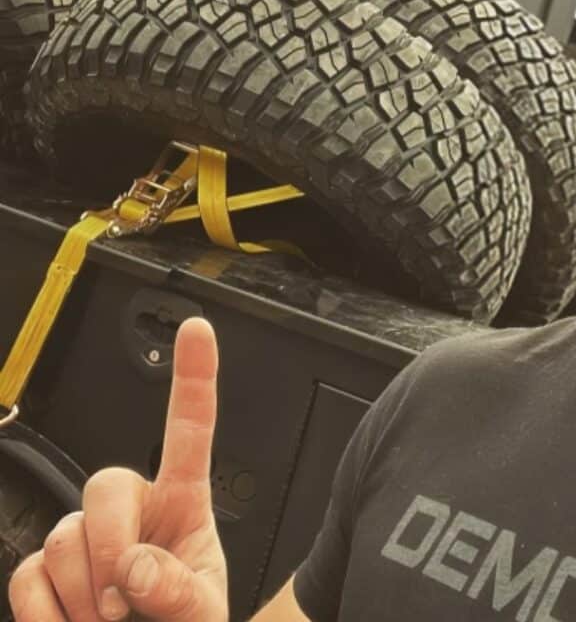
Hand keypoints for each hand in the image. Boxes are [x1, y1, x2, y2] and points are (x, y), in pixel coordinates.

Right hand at [9, 317, 228, 620]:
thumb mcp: (200, 612)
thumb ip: (176, 589)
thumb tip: (132, 566)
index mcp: (183, 504)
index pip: (190, 431)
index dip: (194, 377)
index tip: (196, 328)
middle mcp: (132, 511)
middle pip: (106, 484)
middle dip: (109, 543)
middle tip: (121, 606)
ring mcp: (85, 540)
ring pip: (63, 538)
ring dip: (84, 596)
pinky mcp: (43, 575)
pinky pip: (28, 577)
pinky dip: (47, 614)